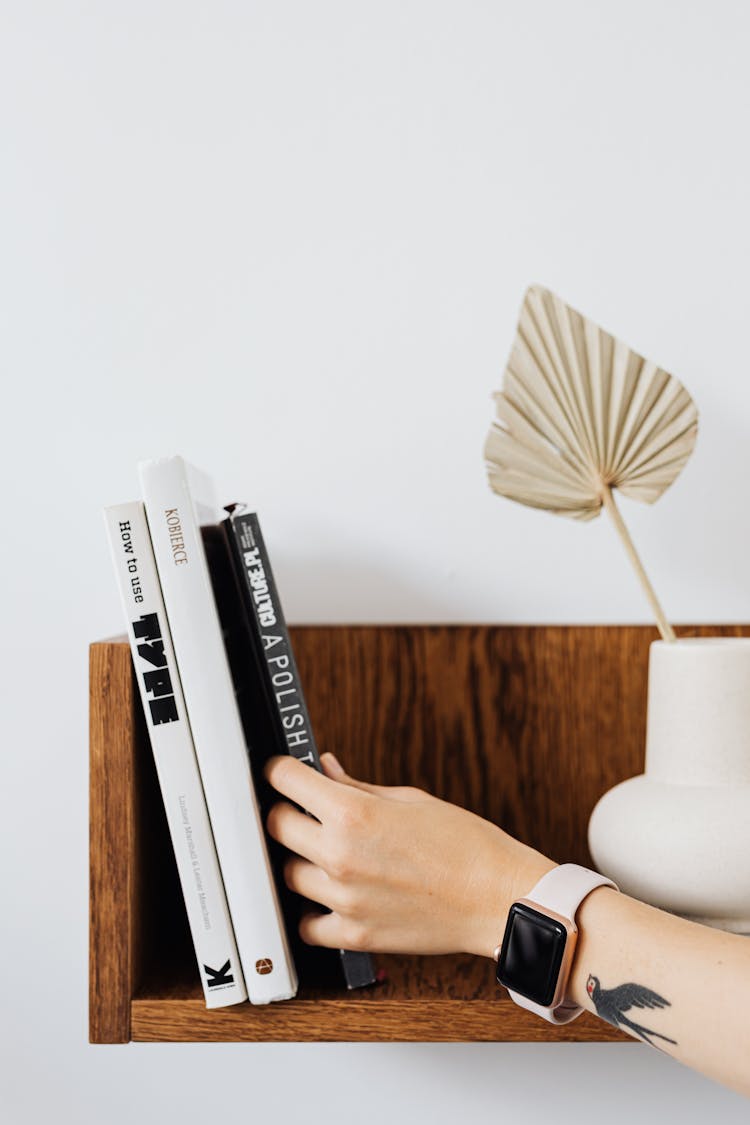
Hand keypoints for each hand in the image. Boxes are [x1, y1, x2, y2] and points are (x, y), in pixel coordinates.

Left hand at [264, 751, 555, 957]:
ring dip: (301, 861)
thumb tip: (327, 769)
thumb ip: (358, 786)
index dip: (281, 770)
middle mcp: (340, 855)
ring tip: (327, 854)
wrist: (498, 898)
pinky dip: (313, 911)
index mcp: (354, 813)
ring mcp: (344, 898)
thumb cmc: (466, 845)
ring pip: (288, 875)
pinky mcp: (355, 934)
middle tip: (302, 810)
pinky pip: (307, 925)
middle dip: (286, 811)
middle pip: (276, 826)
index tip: (283, 772)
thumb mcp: (410, 799)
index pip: (286, 780)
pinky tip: (331, 896)